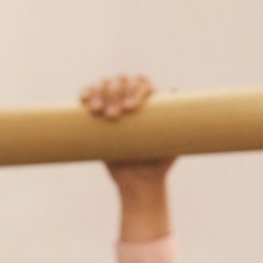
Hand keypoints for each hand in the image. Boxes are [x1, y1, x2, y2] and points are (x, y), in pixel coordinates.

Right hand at [80, 74, 174, 190]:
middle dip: (115, 94)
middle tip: (113, 117)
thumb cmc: (159, 164)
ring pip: (105, 85)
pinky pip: (90, 95)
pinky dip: (86, 93)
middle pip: (121, 81)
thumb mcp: (172, 144)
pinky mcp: (98, 114)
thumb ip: (178, 124)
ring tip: (97, 112)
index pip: (141, 84)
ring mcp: (113, 104)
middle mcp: (131, 98)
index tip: (130, 110)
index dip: (134, 91)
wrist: (138, 182)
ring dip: (99, 92)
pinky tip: (83, 100)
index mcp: (150, 100)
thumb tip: (175, 90)